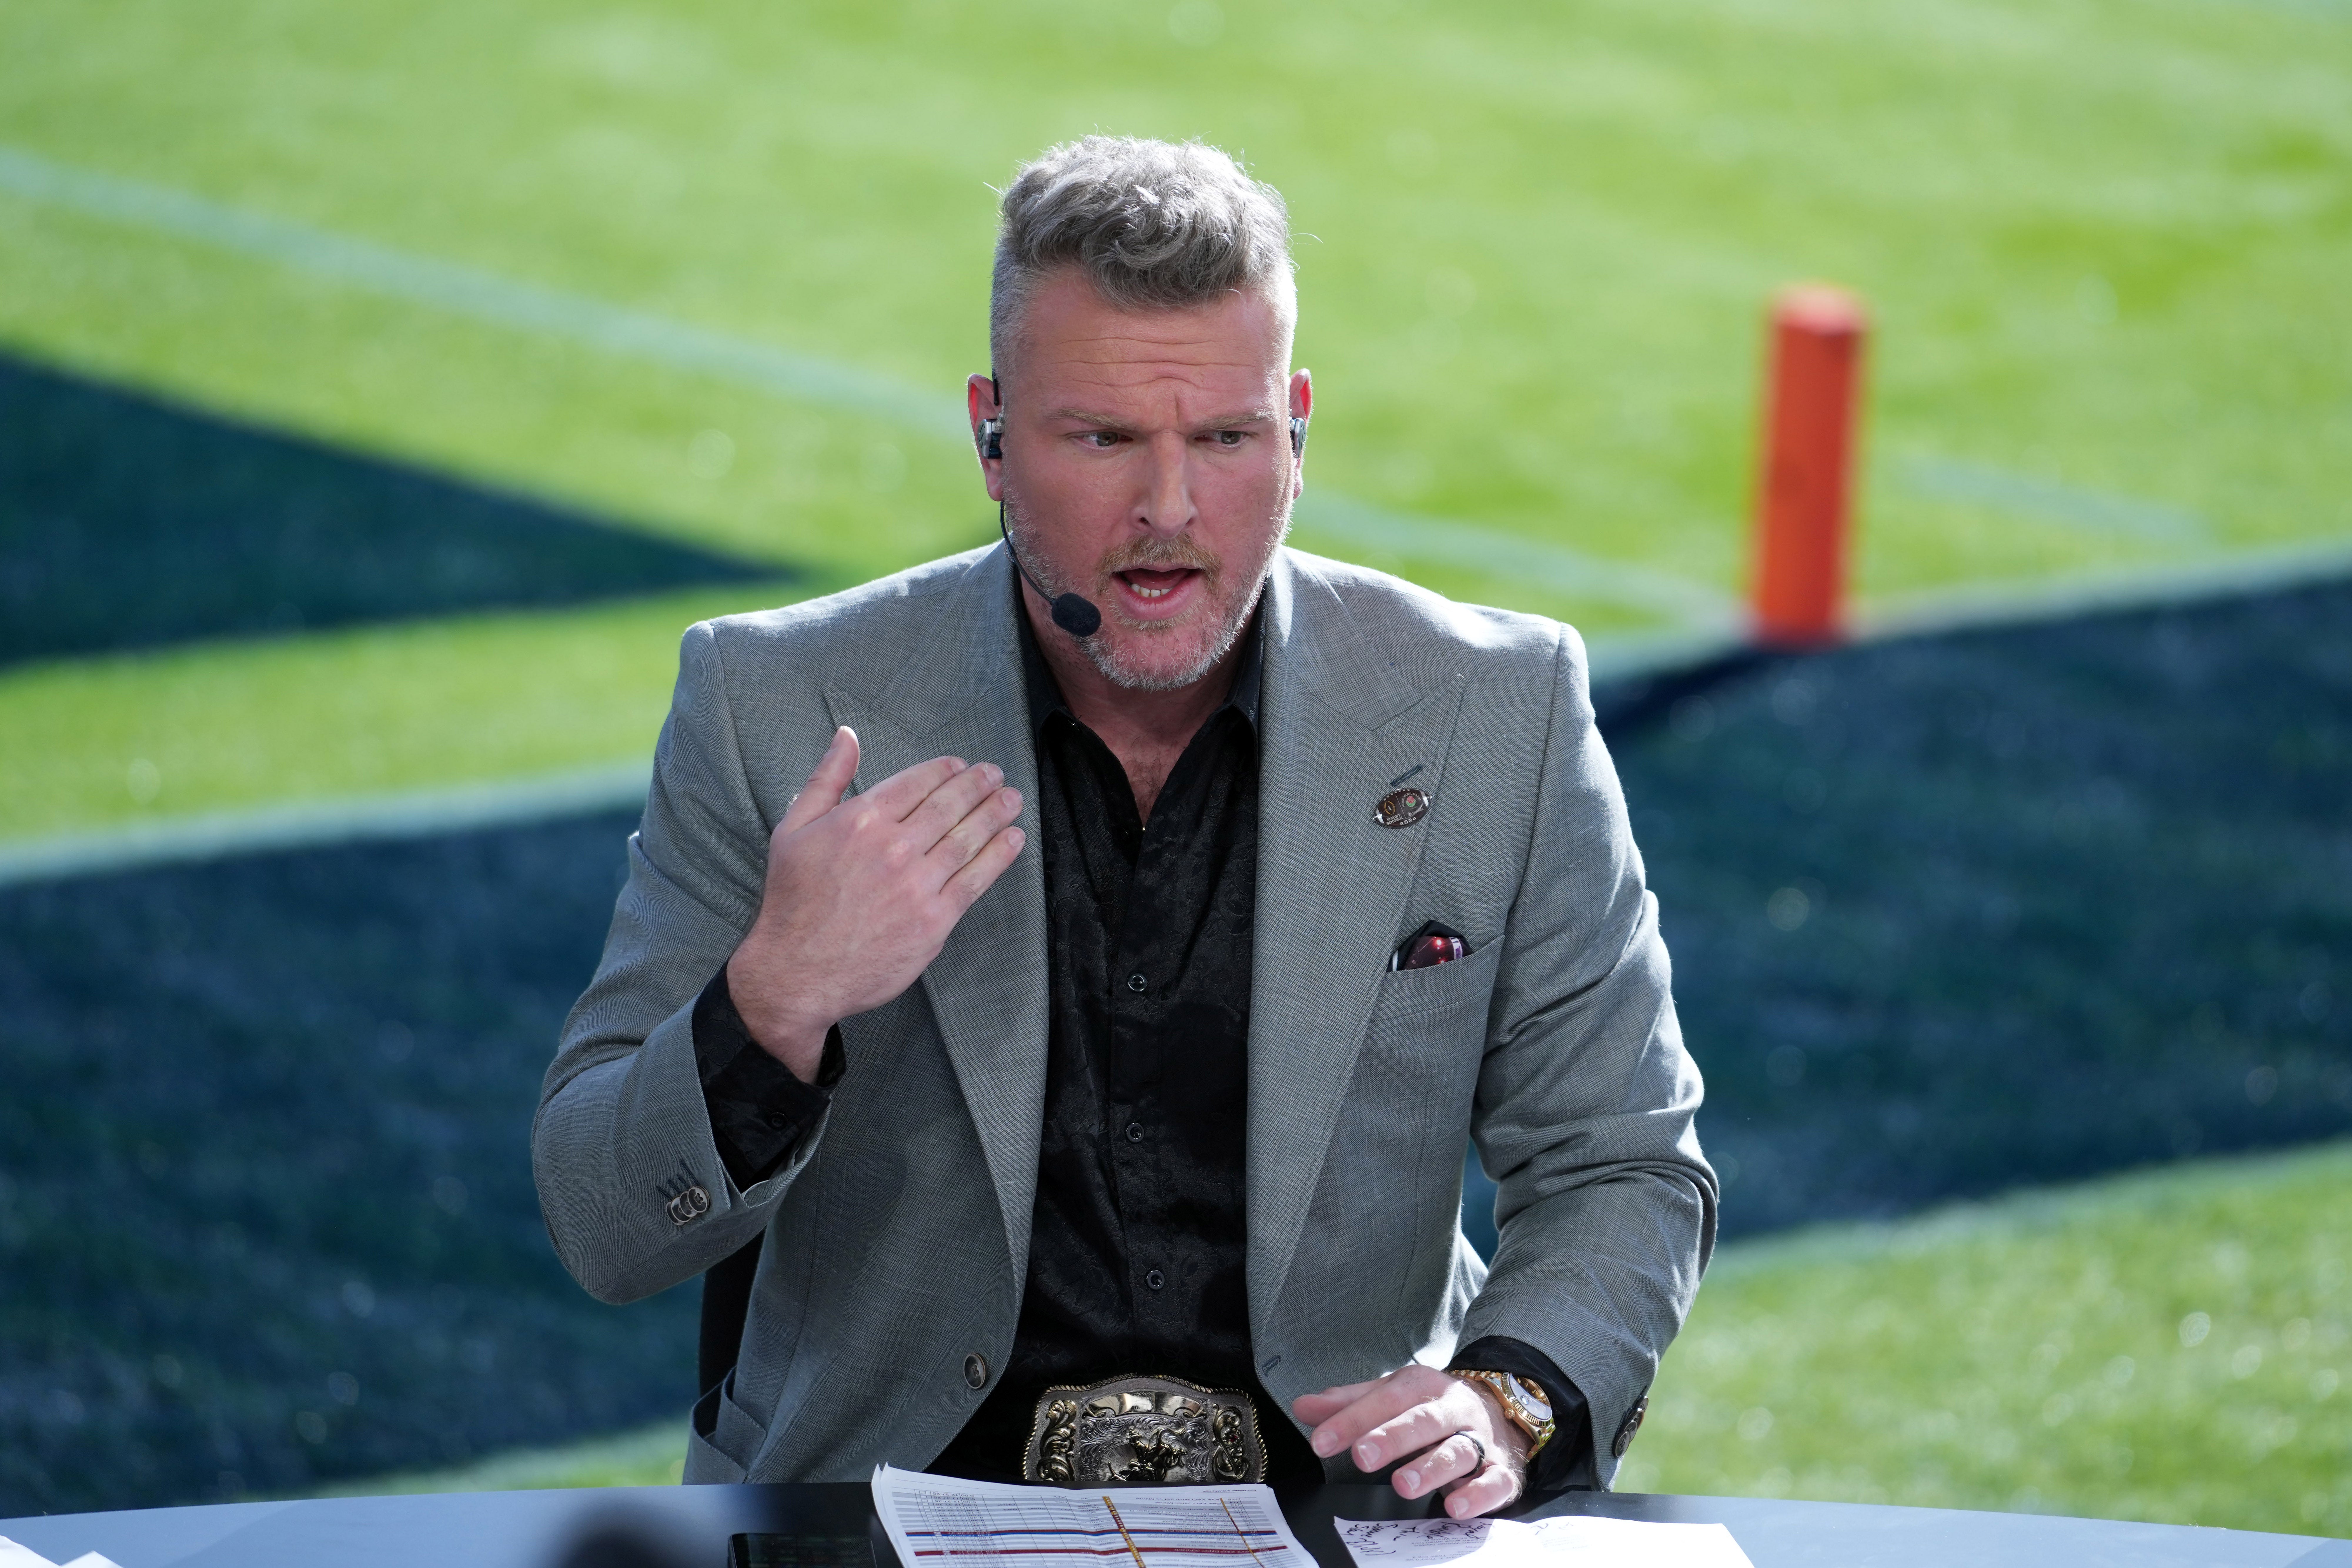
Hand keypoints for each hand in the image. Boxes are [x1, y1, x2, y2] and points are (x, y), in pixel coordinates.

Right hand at [725, 727, 1025, 1078]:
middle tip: (996, 775)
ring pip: (968, 838)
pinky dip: (999, 855)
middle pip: (949, 805)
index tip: (961, 765)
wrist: (797, 972)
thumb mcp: (793, 829)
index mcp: (861, 820)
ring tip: (1012, 799)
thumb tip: (847, 736)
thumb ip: (826, 778)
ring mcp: (917, 886)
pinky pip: (976, 880)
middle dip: (978, 785)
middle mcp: (893, 848)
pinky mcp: (934, 921)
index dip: (946, 770)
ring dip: (996, 813)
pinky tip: (1013, 839)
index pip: (918, 782)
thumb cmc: (792, 902)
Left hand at [1294, 1367, 1527, 1518]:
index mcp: (1422, 1386)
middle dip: (1392, 1437)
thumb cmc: (1433, 1407)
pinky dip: (1478, 1494)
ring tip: (1404, 1484)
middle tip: (1362, 1456)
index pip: (1385, 1399)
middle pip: (1423, 1420)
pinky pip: (1494, 1481)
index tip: (1320, 1440)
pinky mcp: (1503, 1470)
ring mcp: (1481, 1439)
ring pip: (1458, 1450)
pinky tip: (1455, 1507)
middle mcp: (1453, 1409)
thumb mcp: (1392, 1396)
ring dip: (1431, 1468)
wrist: (1503, 1411)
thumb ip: (1349, 1404)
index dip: (1351, 1420)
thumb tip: (1303, 1407)